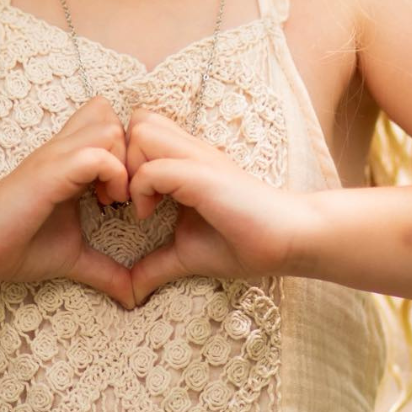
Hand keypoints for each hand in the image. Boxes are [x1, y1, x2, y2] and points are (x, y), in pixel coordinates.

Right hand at [0, 96, 134, 307]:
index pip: (109, 121)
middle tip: (125, 190)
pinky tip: (106, 204)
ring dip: (123, 162)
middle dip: (130, 151)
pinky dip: (113, 177)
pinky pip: (98, 156)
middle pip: (113, 115)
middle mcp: (64, 148)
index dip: (127, 151)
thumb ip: (105, 269)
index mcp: (71, 159)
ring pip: (110, 128)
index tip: (127, 192)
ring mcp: (57, 155)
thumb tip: (133, 297)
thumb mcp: (73, 255)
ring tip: (115, 198)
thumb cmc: (18, 245)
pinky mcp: (52, 171)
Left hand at [124, 108, 298, 304]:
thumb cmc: (244, 242)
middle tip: (123, 195)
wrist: (289, 240)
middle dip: (121, 154)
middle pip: (137, 119)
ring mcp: (197, 158)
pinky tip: (150, 217)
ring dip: (130, 166)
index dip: (123, 158)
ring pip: (141, 131)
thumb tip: (129, 291)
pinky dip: (142, 190)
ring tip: (137, 202)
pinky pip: (154, 169)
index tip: (123, 198)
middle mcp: (189, 149)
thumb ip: (155, 265)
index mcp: (184, 159)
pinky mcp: (203, 176)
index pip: (140, 127)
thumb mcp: (187, 253)